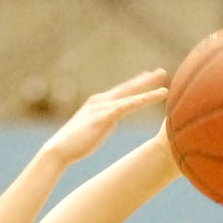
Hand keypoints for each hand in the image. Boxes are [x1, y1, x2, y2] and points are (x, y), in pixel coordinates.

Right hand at [41, 69, 168, 165]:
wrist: (58, 150)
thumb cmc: (75, 145)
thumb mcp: (94, 131)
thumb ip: (106, 123)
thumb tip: (116, 121)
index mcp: (97, 104)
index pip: (120, 92)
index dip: (135, 86)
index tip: (148, 79)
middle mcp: (100, 100)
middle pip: (127, 87)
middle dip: (145, 80)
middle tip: (161, 72)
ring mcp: (102, 106)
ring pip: (130, 94)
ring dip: (148, 87)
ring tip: (164, 83)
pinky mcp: (105, 116)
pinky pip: (129, 105)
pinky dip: (145, 99)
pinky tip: (159, 95)